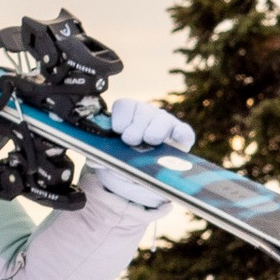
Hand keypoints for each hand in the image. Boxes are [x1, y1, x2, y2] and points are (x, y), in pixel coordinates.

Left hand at [91, 96, 194, 222]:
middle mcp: (147, 115)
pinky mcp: (181, 136)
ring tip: (150, 140)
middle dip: (136, 126)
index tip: (118, 130)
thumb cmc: (126, 160)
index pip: (125, 105)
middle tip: (131, 140)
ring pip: (162, 120)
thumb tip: (95, 160)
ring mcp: (165, 124)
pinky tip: (178, 139)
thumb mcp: (112, 159)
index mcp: (128, 115)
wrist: (145, 174)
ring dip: (155, 130)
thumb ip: (103, 157)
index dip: (121, 116)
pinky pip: (183, 132)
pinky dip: (182, 134)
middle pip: (143, 111)